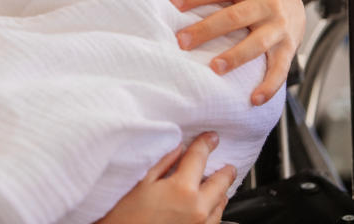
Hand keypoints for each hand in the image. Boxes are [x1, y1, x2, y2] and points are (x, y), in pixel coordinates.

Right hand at [96, 132, 235, 223]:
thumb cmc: (126, 215)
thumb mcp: (141, 182)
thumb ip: (163, 162)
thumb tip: (178, 149)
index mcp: (182, 189)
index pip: (199, 158)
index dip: (206, 144)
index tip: (211, 138)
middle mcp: (197, 209)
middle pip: (220, 183)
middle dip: (225, 171)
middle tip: (228, 165)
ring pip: (221, 204)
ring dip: (221, 191)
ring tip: (219, 184)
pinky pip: (215, 220)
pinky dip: (215, 209)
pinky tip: (209, 205)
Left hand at [171, 0, 303, 104]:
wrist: (296, 0)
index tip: (174, 3)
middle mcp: (267, 4)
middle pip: (234, 17)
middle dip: (207, 29)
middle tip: (181, 41)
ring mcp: (279, 28)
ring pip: (257, 43)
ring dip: (236, 57)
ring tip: (215, 68)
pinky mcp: (289, 48)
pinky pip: (280, 69)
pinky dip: (269, 86)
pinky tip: (254, 99)